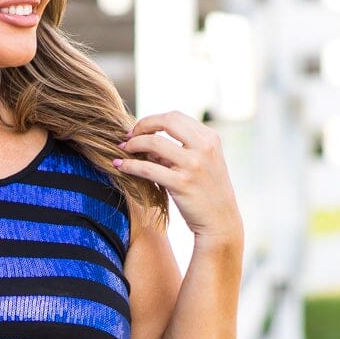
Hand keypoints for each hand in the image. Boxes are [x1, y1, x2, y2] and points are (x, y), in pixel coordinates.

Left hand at [113, 111, 242, 248]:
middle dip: (142, 125)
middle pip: (166, 121)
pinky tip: (119, 166)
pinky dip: (130, 165)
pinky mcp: (181, 184)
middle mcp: (204, 147)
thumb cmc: (207, 193)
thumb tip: (147, 142)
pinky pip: (148, 168)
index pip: (175, 116)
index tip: (139, 131)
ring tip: (122, 151)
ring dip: (133, 144)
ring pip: (154, 143)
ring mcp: (193, 165)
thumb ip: (179, 150)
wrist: (220, 222)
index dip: (152, 121)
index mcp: (210, 138)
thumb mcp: (201, 164)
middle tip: (128, 137)